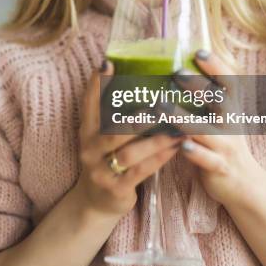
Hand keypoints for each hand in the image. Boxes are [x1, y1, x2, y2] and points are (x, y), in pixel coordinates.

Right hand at [75, 60, 182, 217]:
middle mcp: (89, 149)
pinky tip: (177, 146)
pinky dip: (160, 158)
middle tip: (160, 104)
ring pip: (129, 152)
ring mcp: (100, 171)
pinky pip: (141, 172)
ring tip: (178, 126)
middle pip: (112, 130)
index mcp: (87, 131)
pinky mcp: (115, 189)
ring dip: (156, 139)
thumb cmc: (108, 159)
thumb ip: (115, 113)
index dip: (96, 84)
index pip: (89, 104)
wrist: (96, 203)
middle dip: (137, 117)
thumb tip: (134, 76)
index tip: (107, 63)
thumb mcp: (103, 136)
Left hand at [173, 50, 259, 208]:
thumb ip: (206, 99)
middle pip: (218, 101)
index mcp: (231, 109)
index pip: (228, 82)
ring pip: (206, 130)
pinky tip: (181, 146)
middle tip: (177, 72)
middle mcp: (231, 124)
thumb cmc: (222, 143)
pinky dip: (195, 152)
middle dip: (198, 86)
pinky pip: (207, 159)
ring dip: (183, 117)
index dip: (216, 66)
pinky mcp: (219, 167)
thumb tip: (178, 70)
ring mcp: (226, 146)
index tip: (199, 51)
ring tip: (162, 105)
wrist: (244, 183)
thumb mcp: (220, 118)